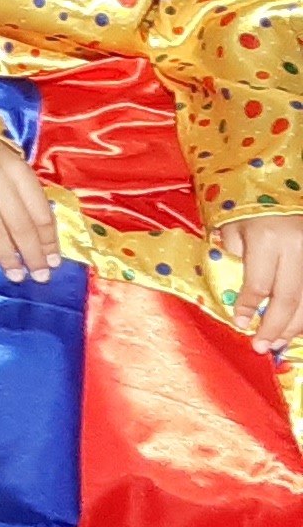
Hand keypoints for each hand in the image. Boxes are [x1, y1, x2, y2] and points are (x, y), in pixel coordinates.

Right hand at [0, 113, 62, 286]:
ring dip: (6, 255)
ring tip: (13, 273)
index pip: (39, 210)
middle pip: (19, 223)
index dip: (48, 240)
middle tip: (38, 276)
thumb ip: (21, 192)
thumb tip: (39, 237)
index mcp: (17, 166)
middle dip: (31, 254)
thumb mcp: (6, 162)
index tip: (53, 262)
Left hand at [224, 212, 302, 355]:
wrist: (277, 180)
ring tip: (277, 343)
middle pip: (289, 298)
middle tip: (261, 346)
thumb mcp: (232, 224)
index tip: (240, 323)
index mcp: (267, 238)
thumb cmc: (248, 204)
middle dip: (275, 326)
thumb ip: (235, 256)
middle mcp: (297, 247)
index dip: (250, 307)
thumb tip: (238, 294)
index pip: (260, 284)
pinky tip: (297, 327)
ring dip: (295, 326)